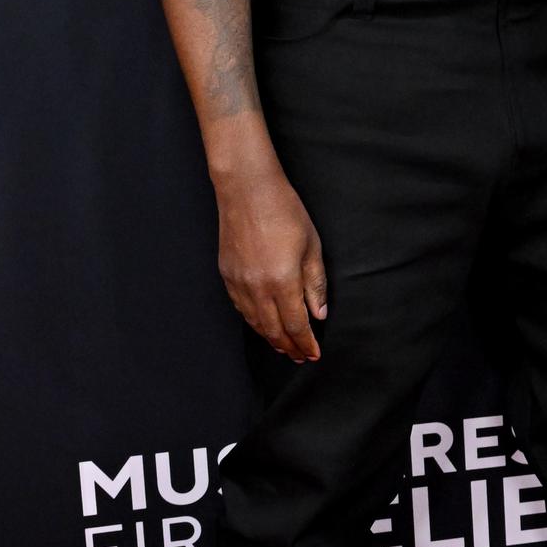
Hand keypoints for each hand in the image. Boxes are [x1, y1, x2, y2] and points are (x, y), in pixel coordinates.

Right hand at [215, 167, 327, 361]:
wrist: (247, 190)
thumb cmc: (284, 211)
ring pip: (255, 323)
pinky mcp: (227, 275)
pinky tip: (263, 324)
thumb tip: (319, 314)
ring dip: (271, 338)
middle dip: (289, 347)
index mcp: (282, 281)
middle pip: (274, 330)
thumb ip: (315, 284)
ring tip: (284, 346)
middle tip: (301, 356)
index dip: (306, 343)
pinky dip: (254, 321)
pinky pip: (241, 308)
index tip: (314, 354)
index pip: (296, 325)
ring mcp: (238, 283)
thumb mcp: (311, 247)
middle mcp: (257, 288)